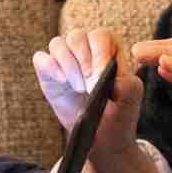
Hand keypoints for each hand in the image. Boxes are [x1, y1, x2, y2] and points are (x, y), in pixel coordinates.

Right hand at [33, 28, 144, 166]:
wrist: (102, 136)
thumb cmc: (119, 112)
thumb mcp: (131, 99)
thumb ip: (127, 83)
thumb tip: (110, 78)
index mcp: (109, 47)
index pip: (100, 36)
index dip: (99, 55)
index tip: (99, 78)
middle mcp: (85, 48)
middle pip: (77, 37)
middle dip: (83, 62)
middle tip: (89, 87)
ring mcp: (65, 58)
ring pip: (58, 44)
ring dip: (68, 66)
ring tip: (79, 89)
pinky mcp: (48, 71)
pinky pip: (41, 58)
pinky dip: (50, 67)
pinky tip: (62, 82)